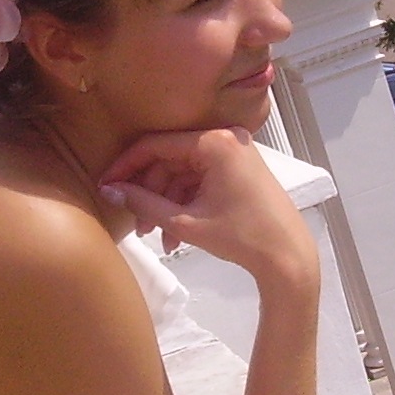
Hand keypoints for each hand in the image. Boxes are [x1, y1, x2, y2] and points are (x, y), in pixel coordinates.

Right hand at [99, 127, 316, 293]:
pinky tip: (176, 234)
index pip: (156, 145)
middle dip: (150, 193)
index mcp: (214, 142)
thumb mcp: (186, 222)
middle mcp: (225, 138)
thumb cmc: (241, 237)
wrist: (288, 257)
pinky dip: (186, 203)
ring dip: (167, 203)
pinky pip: (201, 180)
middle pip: (170, 160)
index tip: (106, 186)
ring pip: (184, 173)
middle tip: (136, 224)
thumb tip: (109, 190)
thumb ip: (144, 204)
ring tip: (158, 237)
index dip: (126, 166)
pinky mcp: (240, 169)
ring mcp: (235, 152)